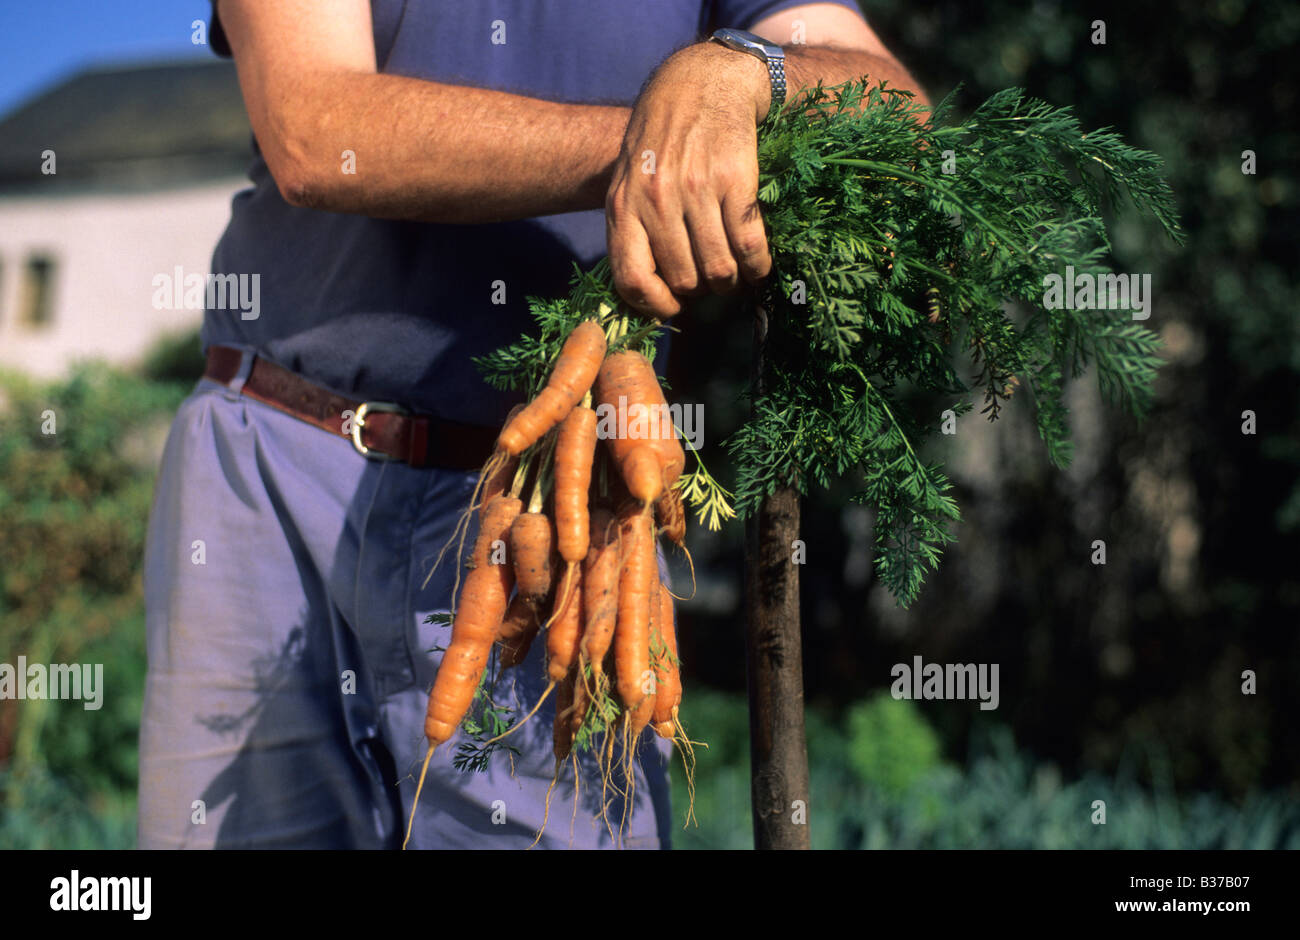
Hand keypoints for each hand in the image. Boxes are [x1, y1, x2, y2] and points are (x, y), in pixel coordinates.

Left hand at [605, 42, 774, 317]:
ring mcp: (696, 191)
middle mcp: (656, 201)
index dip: (655, 305)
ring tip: (735, 275)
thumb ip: (632, 230)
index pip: (632, 280)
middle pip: (684, 280)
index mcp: (624, 206)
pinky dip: (758, 265)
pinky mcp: (735, 180)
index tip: (673, 306)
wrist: (700, 83)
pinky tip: (758, 264)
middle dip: (701, 290)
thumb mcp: (628, 182)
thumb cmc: (661, 140)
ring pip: (719, 269)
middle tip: (711, 280)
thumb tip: (648, 293)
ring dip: (732, 282)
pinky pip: (749, 245)